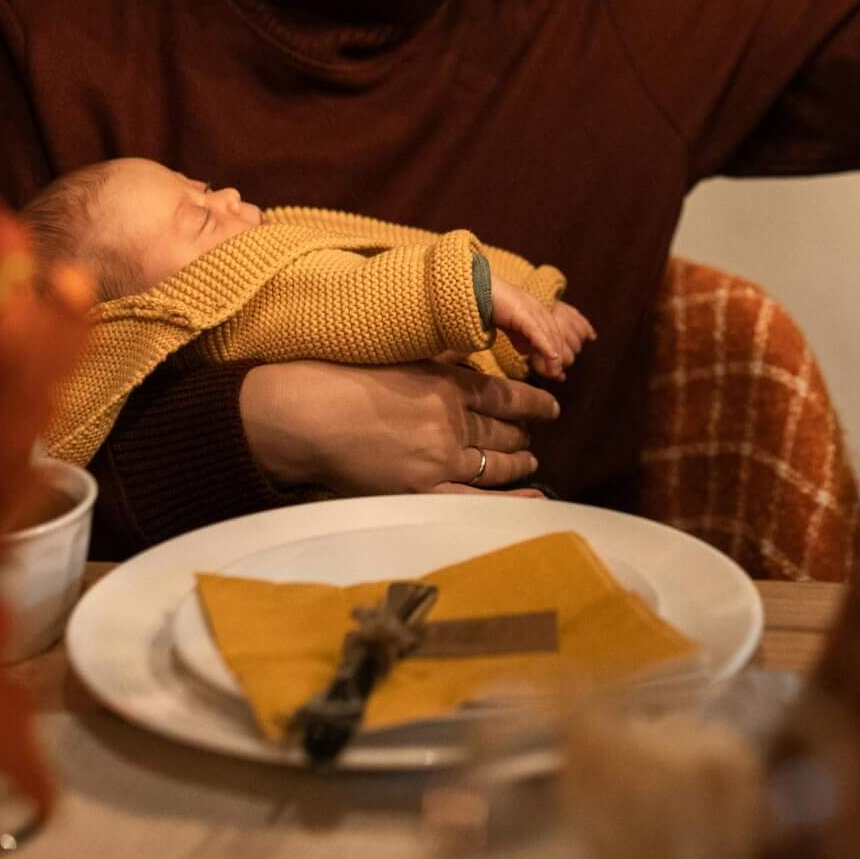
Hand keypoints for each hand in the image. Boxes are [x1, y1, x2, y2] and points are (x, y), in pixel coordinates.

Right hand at [239, 361, 559, 494]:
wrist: (308, 415)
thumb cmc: (343, 379)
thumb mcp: (402, 357)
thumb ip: (440, 365)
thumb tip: (469, 366)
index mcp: (449, 384)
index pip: (507, 395)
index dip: (535, 403)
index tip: (551, 407)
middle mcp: (453, 421)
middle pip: (503, 431)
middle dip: (522, 435)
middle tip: (532, 437)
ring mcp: (441, 459)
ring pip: (495, 464)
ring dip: (518, 463)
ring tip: (529, 462)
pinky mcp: (422, 490)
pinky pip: (476, 500)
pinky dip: (508, 501)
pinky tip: (530, 499)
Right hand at [489, 279, 595, 378]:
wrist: (475, 290)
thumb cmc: (490, 305)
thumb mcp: (510, 325)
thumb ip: (520, 337)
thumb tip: (528, 352)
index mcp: (537, 310)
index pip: (553, 333)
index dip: (556, 351)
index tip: (556, 370)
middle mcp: (538, 308)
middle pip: (554, 335)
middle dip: (557, 357)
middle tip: (557, 375)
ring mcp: (531, 309)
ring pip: (549, 334)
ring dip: (553, 355)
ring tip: (554, 372)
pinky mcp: (522, 312)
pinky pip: (537, 331)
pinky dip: (545, 345)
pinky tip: (552, 357)